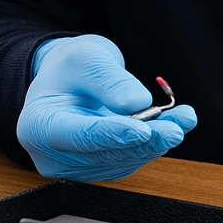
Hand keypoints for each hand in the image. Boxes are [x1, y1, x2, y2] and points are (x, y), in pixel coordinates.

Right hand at [16, 34, 196, 181]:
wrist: (71, 78)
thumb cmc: (70, 66)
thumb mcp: (86, 57)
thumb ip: (108, 79)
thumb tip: (137, 103)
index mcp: (38, 125)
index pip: (78, 135)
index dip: (112, 134)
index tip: (142, 130)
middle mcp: (54, 154)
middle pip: (105, 152)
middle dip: (145, 139)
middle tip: (176, 127)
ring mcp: (77, 164)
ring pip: (123, 158)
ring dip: (156, 141)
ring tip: (184, 119)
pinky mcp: (100, 166)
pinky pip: (130, 157)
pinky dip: (154, 142)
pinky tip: (174, 125)